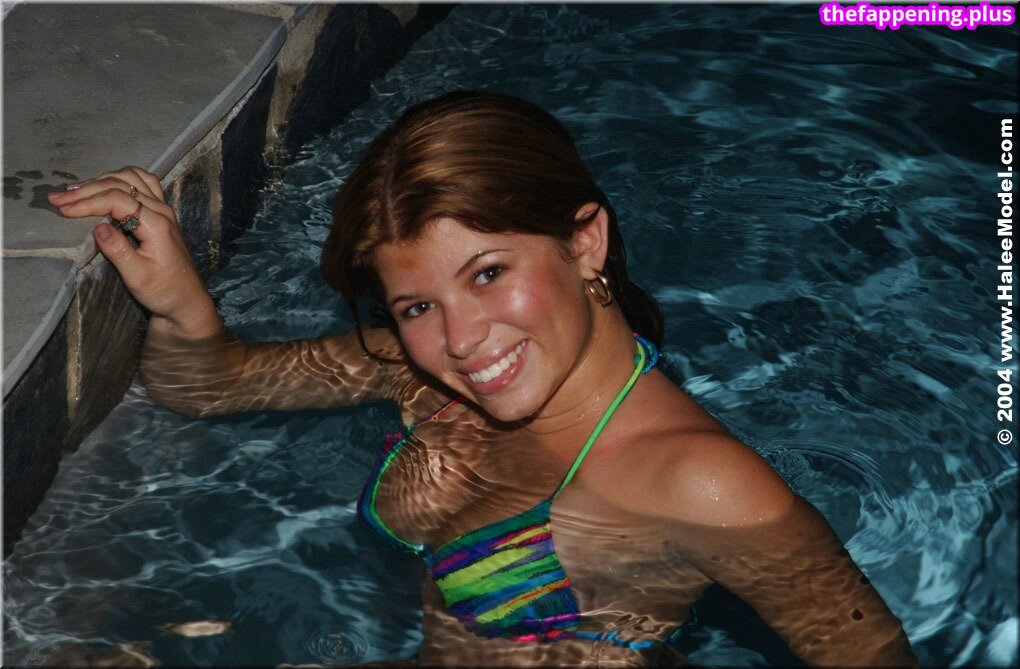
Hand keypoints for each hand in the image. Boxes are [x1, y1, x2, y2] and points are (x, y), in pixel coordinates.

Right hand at [48, 166, 220, 337]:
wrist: (186, 300)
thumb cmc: (163, 291)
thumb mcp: (138, 277)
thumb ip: (118, 251)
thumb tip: (97, 228)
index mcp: (156, 224)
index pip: (117, 199)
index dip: (87, 202)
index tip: (63, 209)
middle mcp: (162, 210)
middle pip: (121, 185)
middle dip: (86, 189)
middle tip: (57, 198)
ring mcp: (164, 209)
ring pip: (132, 178)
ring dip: (101, 180)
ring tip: (74, 191)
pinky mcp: (161, 212)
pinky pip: (143, 182)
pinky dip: (120, 179)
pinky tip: (104, 183)